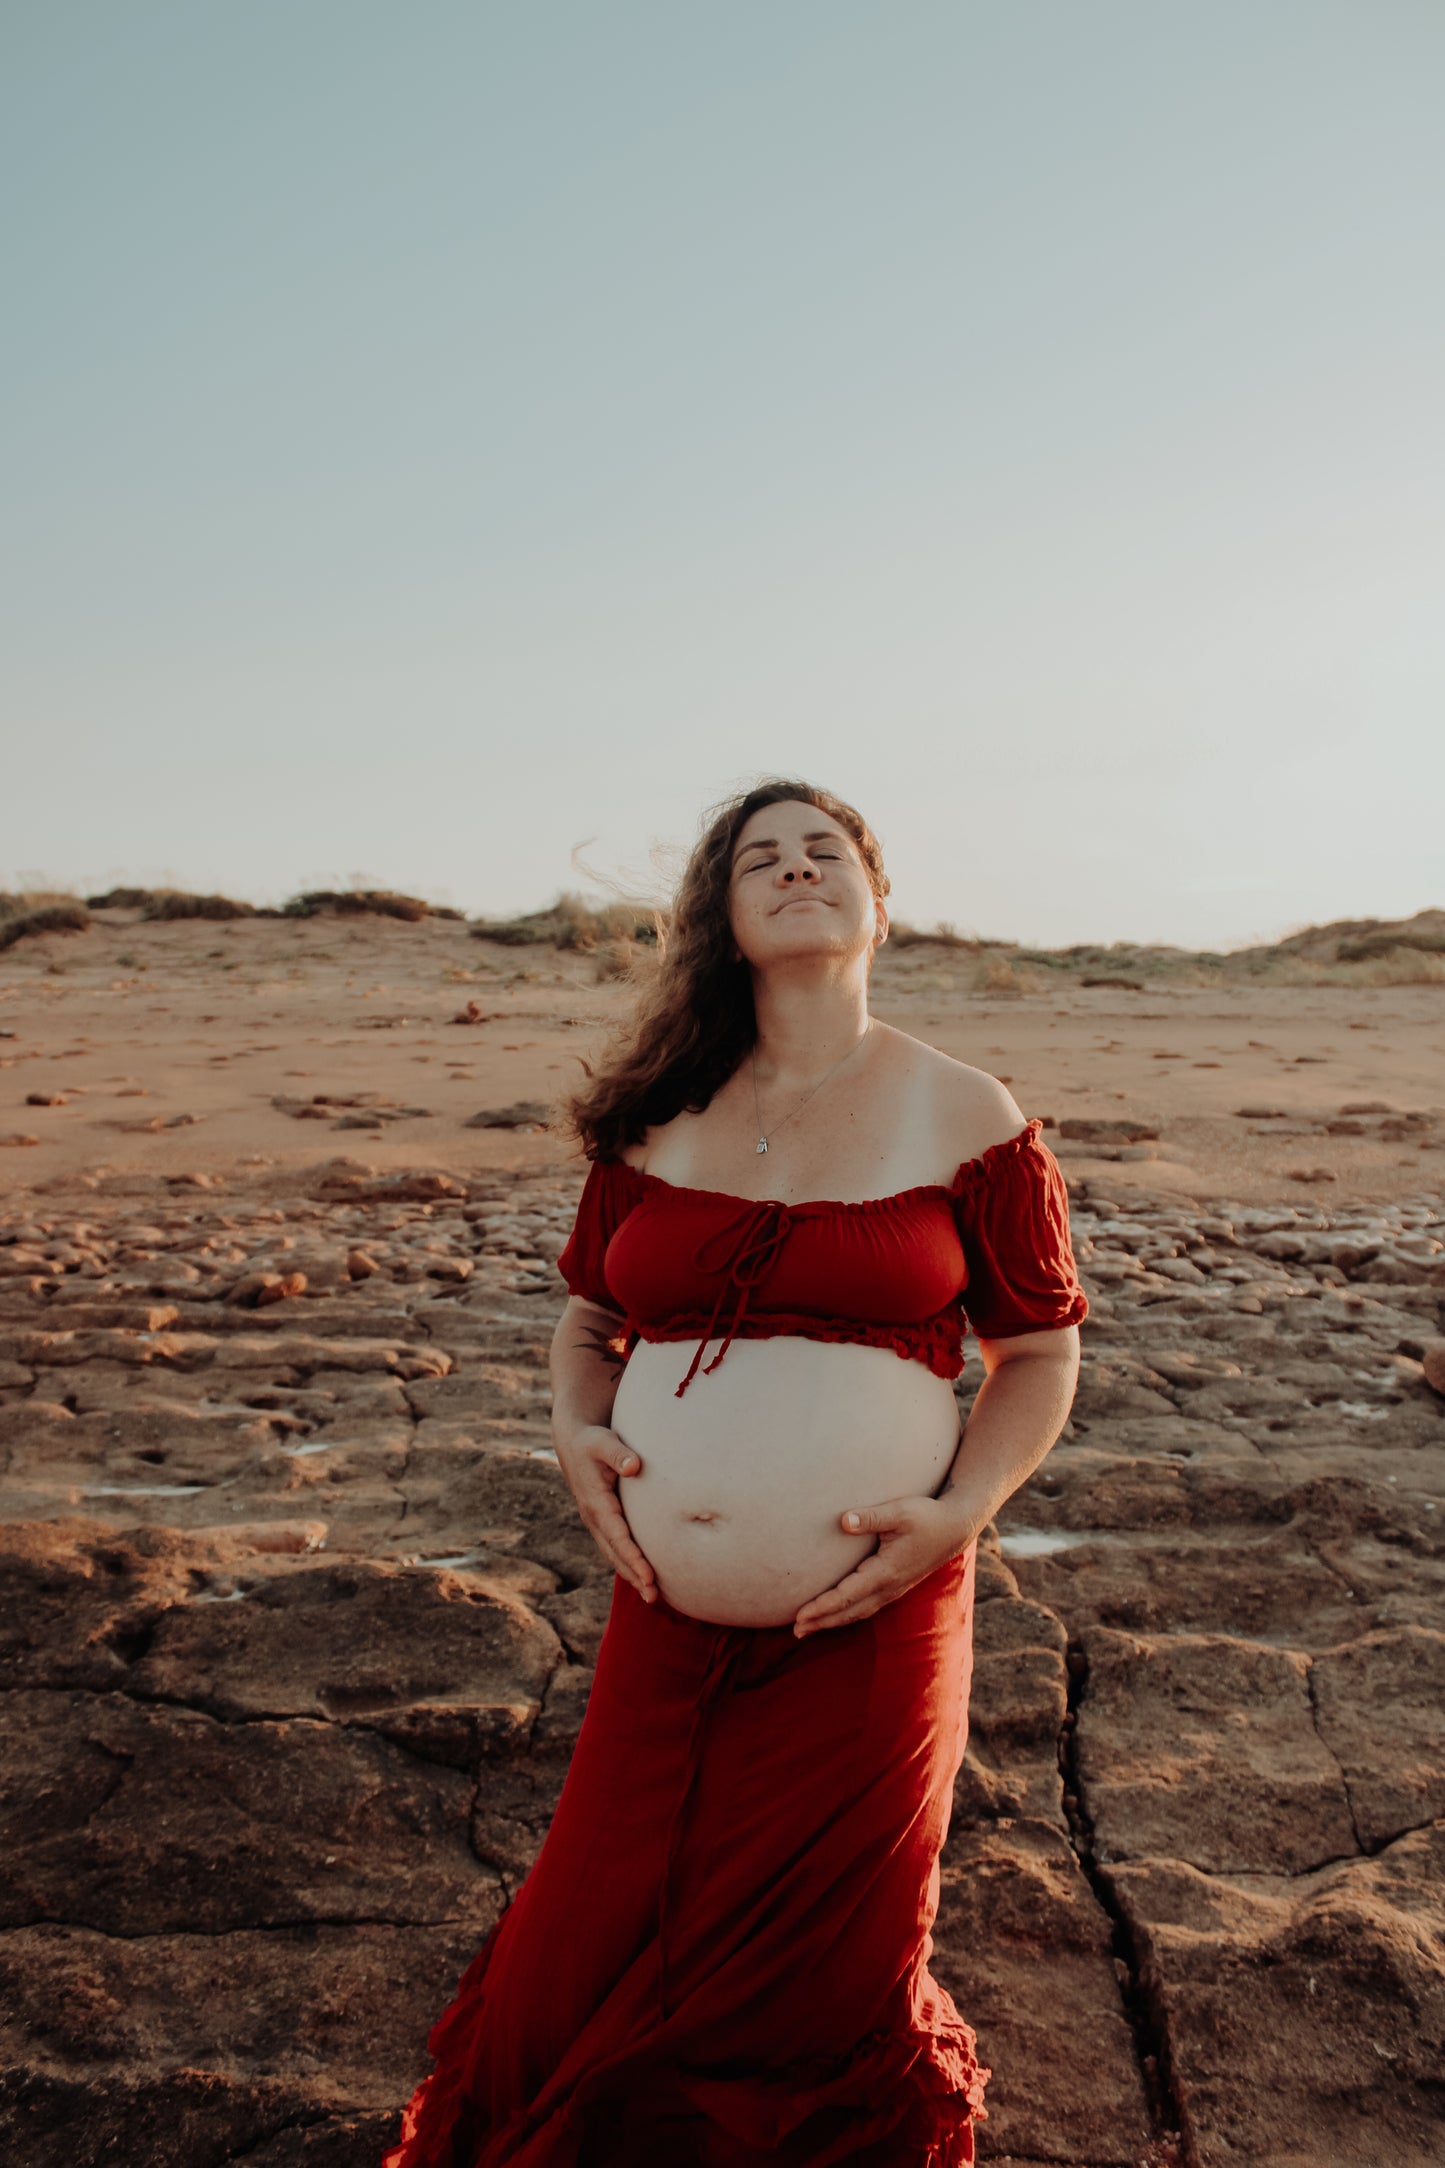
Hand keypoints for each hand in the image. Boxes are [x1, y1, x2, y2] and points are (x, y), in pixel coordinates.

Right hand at [553, 1423, 657, 1601]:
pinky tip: (642, 1573)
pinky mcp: (602, 1519)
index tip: (649, 1576)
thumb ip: (619, 1454)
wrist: (573, 1441)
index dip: (633, 1558)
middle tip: (654, 1597)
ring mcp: (596, 1520)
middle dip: (633, 1575)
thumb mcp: (604, 1442)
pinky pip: (615, 1546)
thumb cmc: (593, 1440)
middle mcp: (594, 1517)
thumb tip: (634, 1466)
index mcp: (596, 1503)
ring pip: (614, 1554)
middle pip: (615, 1553)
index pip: (618, 1537)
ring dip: (631, 1574)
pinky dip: (627, 1562)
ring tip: (652, 1595)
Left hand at [792, 1493, 975, 1636]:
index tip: (800, 1615)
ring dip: (832, 1621)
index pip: (847, 1595)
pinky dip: (847, 1615)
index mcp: (886, 1572)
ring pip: (858, 1612)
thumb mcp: (899, 1512)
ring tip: (807, 1628)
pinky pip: (866, 1607)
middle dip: (822, 1621)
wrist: (955, 1528)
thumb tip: (843, 1521)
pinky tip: (835, 1615)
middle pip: (849, 1611)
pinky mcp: (895, 1586)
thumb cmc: (926, 1517)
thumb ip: (870, 1517)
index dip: (822, 1606)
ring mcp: (893, 1590)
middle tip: (795, 1630)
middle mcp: (889, 1587)